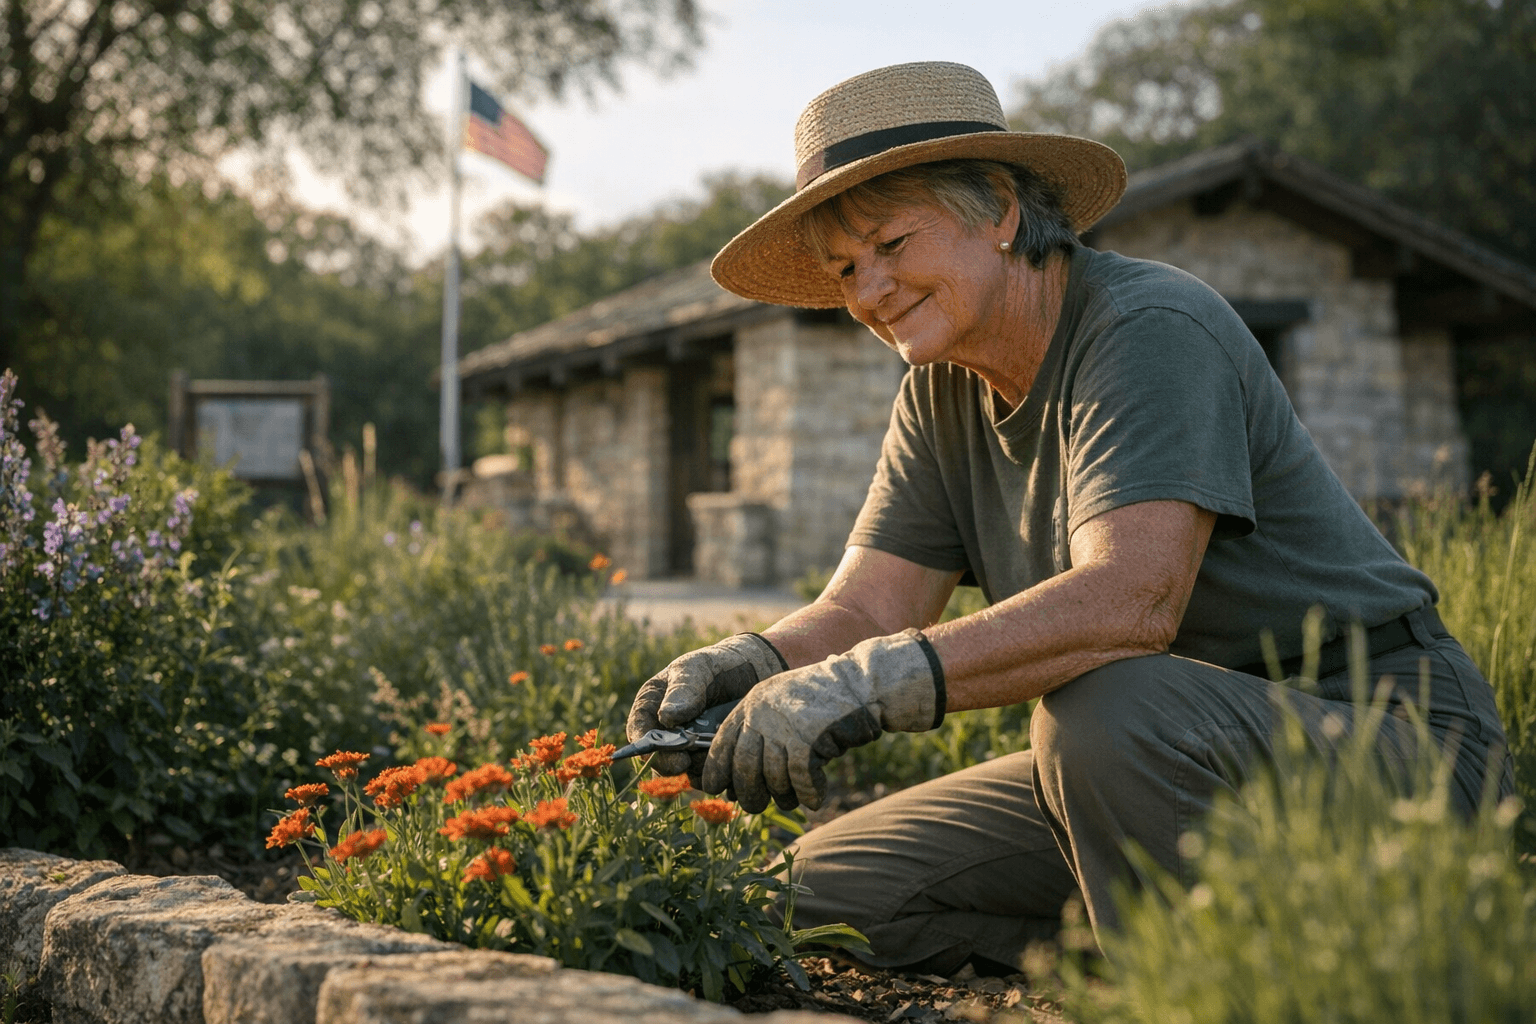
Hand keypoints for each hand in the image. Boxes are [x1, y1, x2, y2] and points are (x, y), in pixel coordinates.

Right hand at [625, 633, 786, 776]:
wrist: (756, 673)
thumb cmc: (719, 665)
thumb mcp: (699, 668)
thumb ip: (684, 688)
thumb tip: (666, 717)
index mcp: (653, 706)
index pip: (639, 731)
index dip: (647, 747)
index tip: (664, 754)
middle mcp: (667, 731)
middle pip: (659, 760)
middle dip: (672, 764)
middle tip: (688, 761)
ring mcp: (689, 748)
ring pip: (685, 772)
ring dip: (700, 767)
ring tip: (718, 748)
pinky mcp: (711, 759)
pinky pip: (710, 776)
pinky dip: (720, 772)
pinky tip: (733, 756)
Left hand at [702, 629, 944, 812]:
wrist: (865, 684)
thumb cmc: (827, 702)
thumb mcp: (786, 708)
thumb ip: (763, 735)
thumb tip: (740, 781)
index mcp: (754, 700)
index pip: (723, 740)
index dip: (717, 769)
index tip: (716, 788)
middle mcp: (763, 710)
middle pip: (743, 765)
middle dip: (748, 792)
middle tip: (754, 807)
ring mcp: (784, 723)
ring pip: (772, 776)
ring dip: (782, 795)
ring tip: (790, 802)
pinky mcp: (808, 737)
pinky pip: (800, 779)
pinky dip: (807, 794)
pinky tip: (814, 799)